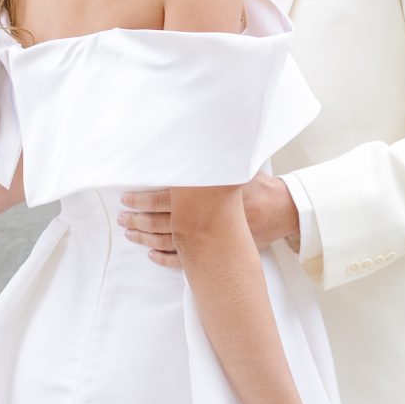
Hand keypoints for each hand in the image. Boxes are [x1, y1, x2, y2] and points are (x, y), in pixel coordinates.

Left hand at [120, 175, 298, 266]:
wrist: (281, 211)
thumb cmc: (259, 188)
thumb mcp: (236, 168)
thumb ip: (213, 160)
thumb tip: (194, 141)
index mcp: (205, 199)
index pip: (165, 199)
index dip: (143, 200)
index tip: (126, 199)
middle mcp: (204, 221)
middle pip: (162, 222)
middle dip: (138, 221)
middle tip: (123, 219)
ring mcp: (209, 240)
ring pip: (169, 242)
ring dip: (146, 239)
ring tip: (131, 235)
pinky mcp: (216, 253)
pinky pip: (185, 261)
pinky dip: (165, 258)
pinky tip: (152, 254)